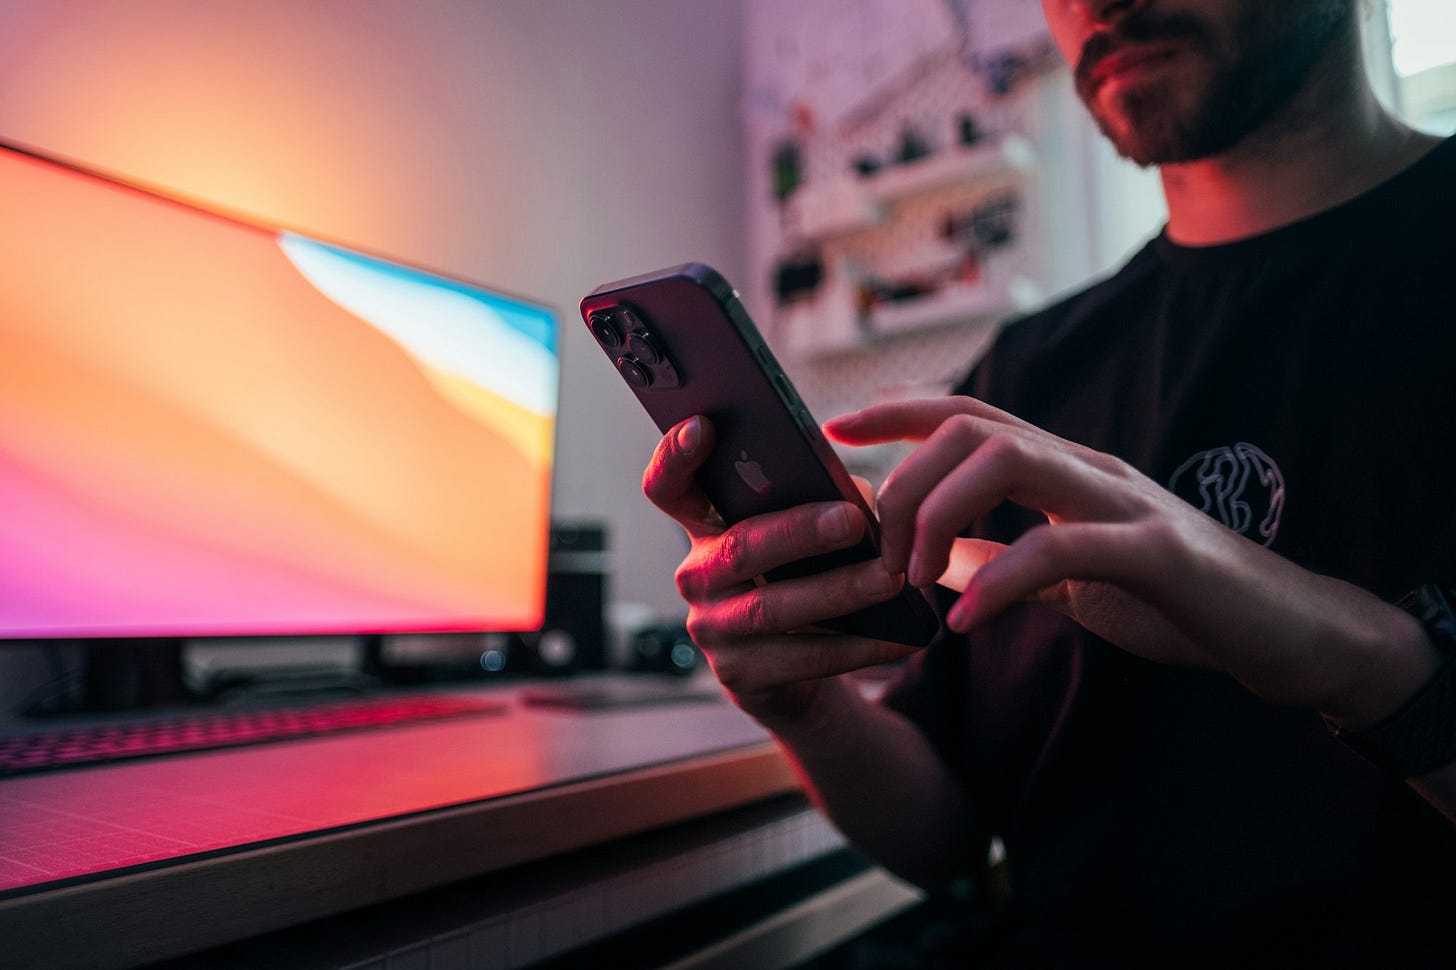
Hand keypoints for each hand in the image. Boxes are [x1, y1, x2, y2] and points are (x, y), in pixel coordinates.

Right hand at [641, 416, 920, 725]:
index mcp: (705, 527)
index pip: (668, 487)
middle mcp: (697, 576)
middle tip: (851, 519)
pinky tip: (899, 636)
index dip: (676, 456)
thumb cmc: (799, 579)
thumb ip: (815, 504)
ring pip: (771, 609)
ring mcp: (713, 630)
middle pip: (738, 548)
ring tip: (889, 579)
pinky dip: (857, 647)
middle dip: (797, 532)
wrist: (790, 674)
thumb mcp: (798, 537)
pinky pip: (803, 659)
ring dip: (837, 591)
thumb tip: (855, 496)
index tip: (703, 425)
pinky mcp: (742, 677)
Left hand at [825, 396, 1436, 723]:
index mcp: (1063, 470)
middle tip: (879, 553)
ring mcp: (1124, 502)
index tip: (833, 424)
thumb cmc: (1171, 599)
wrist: (1282, 629)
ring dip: (940, 513)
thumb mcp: (1066, 579)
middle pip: (972, 429)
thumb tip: (929, 561)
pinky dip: (1000, 579)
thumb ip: (1000, 560)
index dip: (897, 411)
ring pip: (1010, 457)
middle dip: (905, 480)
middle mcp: (1087, 468)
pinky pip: (1064, 548)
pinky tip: (967, 619)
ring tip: (913, 578)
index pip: (968, 416)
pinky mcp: (1158, 553)